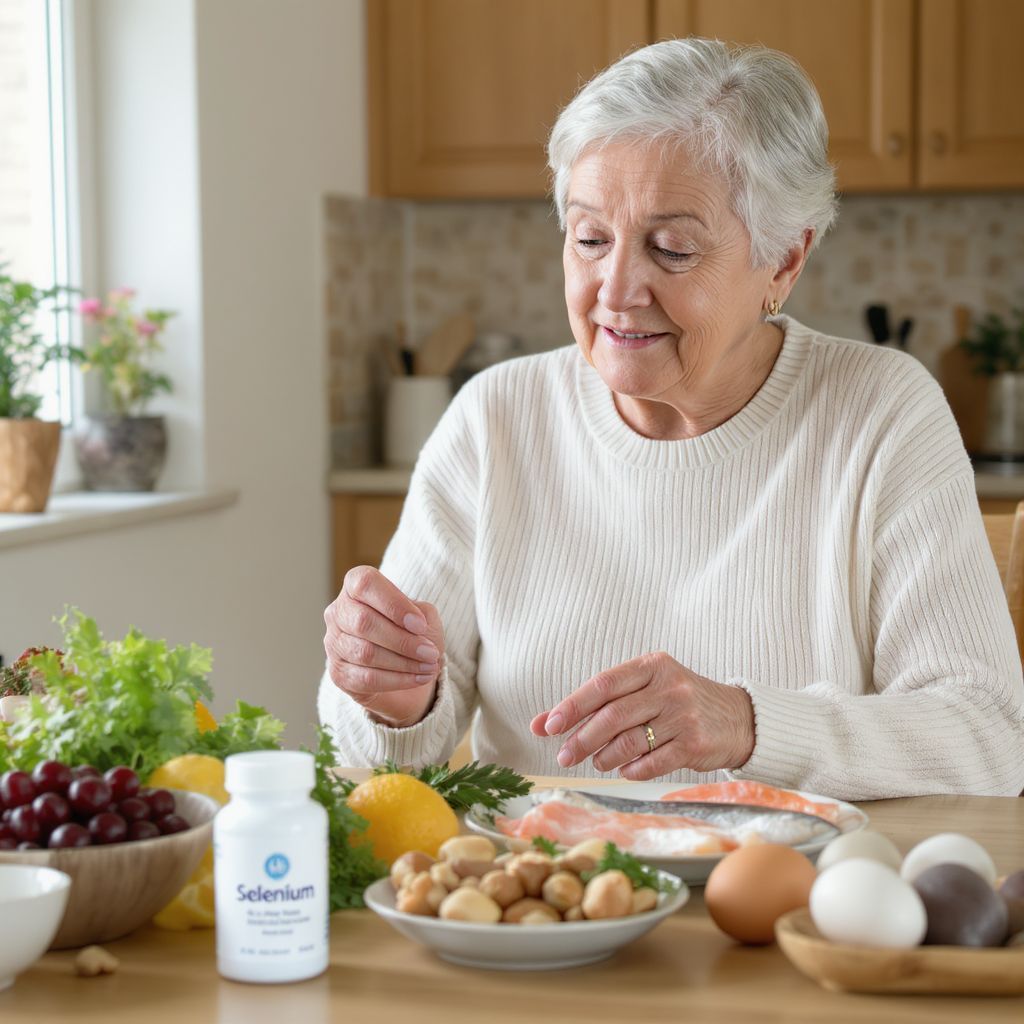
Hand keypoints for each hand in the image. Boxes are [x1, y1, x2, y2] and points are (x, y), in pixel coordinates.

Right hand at [324, 566, 444, 727]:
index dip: (394, 604)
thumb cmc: (413, 633)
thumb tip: (414, 629)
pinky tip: (418, 678)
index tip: (421, 625)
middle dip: (403, 640)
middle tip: (430, 652)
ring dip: (404, 662)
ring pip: (365, 653)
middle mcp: (338, 611)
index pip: (365, 584)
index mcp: (356, 586)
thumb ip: (420, 615)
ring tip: (429, 666)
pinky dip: (397, 679)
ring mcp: (334, 643)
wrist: (406, 669)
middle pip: (363, 622)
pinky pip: (366, 678)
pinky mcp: (338, 673)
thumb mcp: (424, 616)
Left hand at [529, 651, 754, 779]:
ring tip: (596, 762)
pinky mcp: (695, 744)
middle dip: (582, 738)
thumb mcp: (643, 690)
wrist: (738, 718)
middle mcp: (669, 687)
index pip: (603, 684)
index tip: (550, 726)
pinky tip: (623, 769)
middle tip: (564, 756)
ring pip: (631, 741)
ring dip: (605, 756)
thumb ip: (596, 704)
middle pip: (613, 715)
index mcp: (652, 666)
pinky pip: (652, 763)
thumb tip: (541, 723)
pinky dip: (631, 769)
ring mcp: (684, 715)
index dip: (573, 705)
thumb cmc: (678, 701)